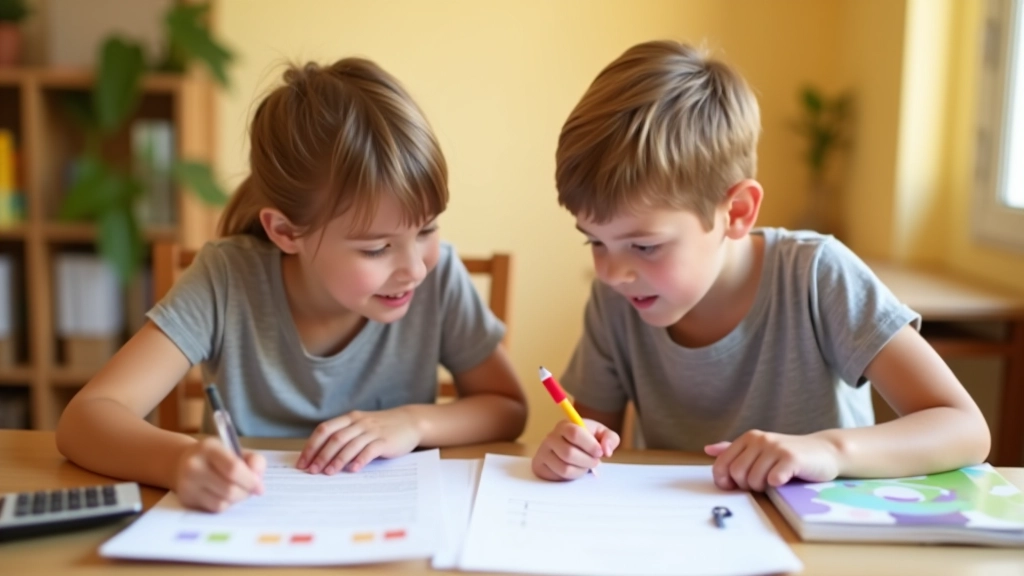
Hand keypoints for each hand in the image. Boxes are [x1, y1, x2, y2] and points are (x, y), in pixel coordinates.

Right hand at [174, 437, 265, 511]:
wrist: (183, 462)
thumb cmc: (217, 457)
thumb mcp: (236, 450)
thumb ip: (254, 461)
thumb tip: (258, 481)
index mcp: (209, 448)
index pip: (233, 468)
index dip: (250, 480)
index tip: (259, 487)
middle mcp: (194, 465)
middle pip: (229, 489)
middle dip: (246, 492)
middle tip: (251, 490)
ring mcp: (187, 484)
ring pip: (222, 502)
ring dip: (237, 500)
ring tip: (239, 491)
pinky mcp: (186, 499)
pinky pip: (214, 508)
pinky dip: (226, 505)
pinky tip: (226, 496)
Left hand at [297, 407, 421, 473]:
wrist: (410, 422)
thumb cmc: (382, 428)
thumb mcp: (361, 427)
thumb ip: (344, 437)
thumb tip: (320, 457)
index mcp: (350, 418)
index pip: (325, 429)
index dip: (312, 446)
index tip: (303, 462)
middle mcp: (359, 423)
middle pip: (335, 438)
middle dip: (321, 455)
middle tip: (312, 471)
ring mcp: (373, 431)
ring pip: (350, 444)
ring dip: (337, 460)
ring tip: (328, 473)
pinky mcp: (385, 441)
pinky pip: (370, 450)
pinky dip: (360, 460)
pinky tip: (353, 470)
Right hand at [532, 419, 619, 480]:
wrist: (568, 450)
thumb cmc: (587, 441)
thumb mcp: (601, 435)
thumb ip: (610, 438)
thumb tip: (606, 450)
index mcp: (565, 425)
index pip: (575, 433)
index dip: (590, 445)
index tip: (600, 452)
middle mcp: (551, 437)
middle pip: (569, 453)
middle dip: (588, 461)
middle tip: (595, 462)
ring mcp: (543, 452)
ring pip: (565, 468)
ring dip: (581, 470)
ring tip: (585, 466)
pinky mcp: (540, 466)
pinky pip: (559, 476)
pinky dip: (572, 477)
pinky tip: (574, 470)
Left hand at [704, 430, 840, 490]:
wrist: (824, 452)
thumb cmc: (788, 455)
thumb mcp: (760, 450)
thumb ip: (734, 450)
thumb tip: (708, 450)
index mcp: (748, 438)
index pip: (722, 464)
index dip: (725, 481)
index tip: (735, 486)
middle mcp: (760, 439)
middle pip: (737, 474)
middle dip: (747, 486)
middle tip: (762, 482)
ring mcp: (775, 447)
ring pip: (753, 480)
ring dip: (763, 487)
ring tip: (775, 480)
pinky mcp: (791, 458)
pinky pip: (773, 480)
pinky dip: (777, 485)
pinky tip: (785, 479)